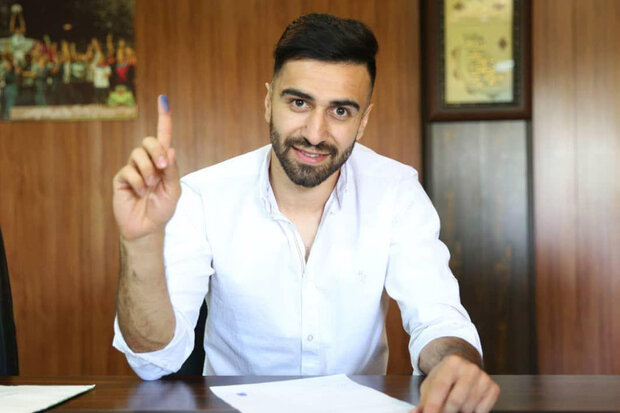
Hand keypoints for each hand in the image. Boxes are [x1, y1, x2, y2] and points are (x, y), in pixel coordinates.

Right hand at [113, 95, 180, 240]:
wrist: (147, 228)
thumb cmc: (162, 209)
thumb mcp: (174, 191)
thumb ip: (173, 171)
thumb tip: (171, 149)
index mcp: (164, 162)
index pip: (163, 136)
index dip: (164, 118)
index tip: (163, 99)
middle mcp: (148, 161)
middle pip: (149, 140)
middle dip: (157, 151)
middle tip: (163, 168)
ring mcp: (133, 168)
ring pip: (138, 154)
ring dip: (148, 170)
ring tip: (150, 186)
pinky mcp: (121, 178)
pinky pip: (128, 170)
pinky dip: (137, 181)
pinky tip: (140, 192)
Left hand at [412, 355, 499, 412]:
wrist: (462, 366)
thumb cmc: (444, 376)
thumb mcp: (430, 385)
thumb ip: (423, 401)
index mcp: (451, 363)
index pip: (440, 388)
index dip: (433, 406)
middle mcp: (470, 368)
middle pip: (455, 401)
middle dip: (445, 412)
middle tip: (441, 411)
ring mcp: (483, 378)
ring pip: (468, 408)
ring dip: (458, 412)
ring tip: (453, 406)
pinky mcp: (493, 388)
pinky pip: (481, 411)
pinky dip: (472, 412)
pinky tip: (466, 405)